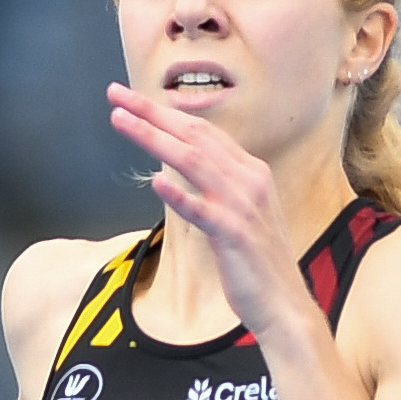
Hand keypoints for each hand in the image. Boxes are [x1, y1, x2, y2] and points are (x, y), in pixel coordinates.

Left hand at [106, 82, 316, 339]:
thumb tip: (175, 175)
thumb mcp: (238, 215)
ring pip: (193, 161)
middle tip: (117, 95)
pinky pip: (202, 210)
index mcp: (250, 172)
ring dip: (154, 138)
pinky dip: (178, 194)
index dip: (165, 112)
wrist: (284, 304)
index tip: (132, 100)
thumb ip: (215, 190)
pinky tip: (154, 182)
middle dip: (152, 112)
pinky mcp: (234, 235)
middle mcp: (249, 179)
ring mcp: (242, 206)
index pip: (203, 131)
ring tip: (121, 121)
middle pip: (194, 135)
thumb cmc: (256, 264)